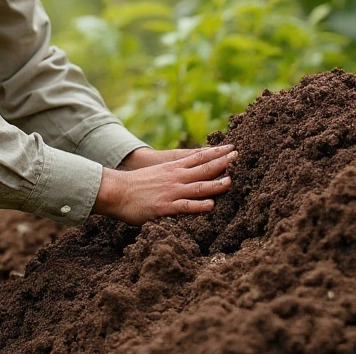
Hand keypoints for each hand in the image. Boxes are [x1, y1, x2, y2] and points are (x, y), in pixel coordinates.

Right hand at [92, 145, 236, 225]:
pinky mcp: (165, 207)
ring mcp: (171, 192)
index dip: (217, 152)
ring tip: (231, 181)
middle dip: (223, 162)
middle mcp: (176, 177)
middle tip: (239, 156)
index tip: (232, 147)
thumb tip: (189, 173)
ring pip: (199, 187)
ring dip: (216, 184)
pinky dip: (199, 206)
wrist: (116, 191)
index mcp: (174, 168)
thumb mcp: (158, 173)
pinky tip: (212, 206)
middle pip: (204, 168)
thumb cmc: (136, 184)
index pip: (200, 157)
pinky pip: (185, 207)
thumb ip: (174, 173)